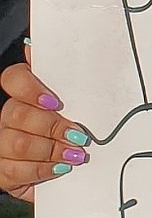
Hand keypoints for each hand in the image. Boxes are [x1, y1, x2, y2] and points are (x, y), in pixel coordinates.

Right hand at [0, 49, 90, 202]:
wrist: (48, 161)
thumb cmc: (58, 125)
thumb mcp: (67, 98)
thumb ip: (58, 75)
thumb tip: (38, 46)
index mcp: (19, 93)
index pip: (13, 78)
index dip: (31, 88)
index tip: (55, 101)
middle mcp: (5, 116)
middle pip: (17, 114)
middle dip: (52, 126)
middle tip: (78, 135)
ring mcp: (0, 143)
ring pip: (18, 144)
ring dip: (51, 150)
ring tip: (74, 153)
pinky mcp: (2, 170)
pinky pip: (15, 171)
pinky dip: (42, 170)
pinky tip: (59, 168)